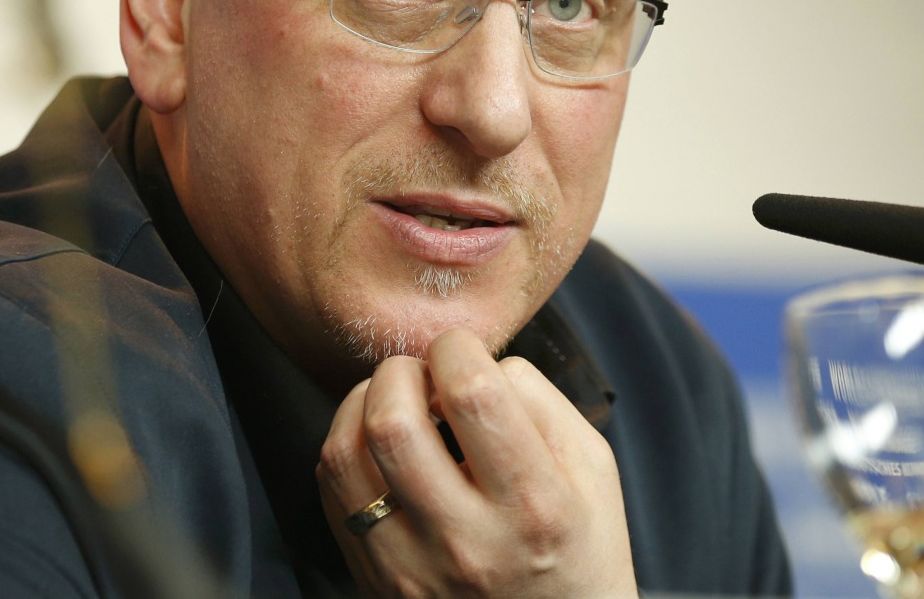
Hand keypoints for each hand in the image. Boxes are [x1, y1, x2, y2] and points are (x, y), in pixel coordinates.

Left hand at [317, 328, 637, 597]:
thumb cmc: (579, 544)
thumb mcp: (592, 466)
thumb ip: (539, 399)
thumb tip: (478, 361)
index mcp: (533, 504)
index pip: (472, 394)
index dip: (457, 348)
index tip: (462, 352)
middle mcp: (467, 541)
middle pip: (392, 422)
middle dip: (399, 370)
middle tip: (422, 374)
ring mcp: (412, 569)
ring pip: (345, 455)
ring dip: (361, 403)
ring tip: (393, 401)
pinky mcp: (375, 582)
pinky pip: (331, 492)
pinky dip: (345, 445)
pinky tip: (378, 443)